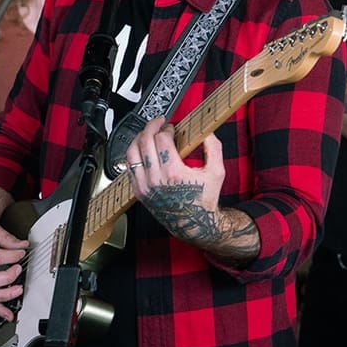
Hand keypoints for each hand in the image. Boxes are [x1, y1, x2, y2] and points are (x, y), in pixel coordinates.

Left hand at [127, 117, 226, 246]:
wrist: (194, 223)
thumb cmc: (204, 199)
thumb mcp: (217, 171)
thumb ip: (213, 148)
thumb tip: (206, 132)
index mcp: (174, 173)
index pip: (161, 139)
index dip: (166, 128)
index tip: (172, 128)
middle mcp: (156, 180)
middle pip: (144, 142)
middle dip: (151, 127)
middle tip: (158, 123)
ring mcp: (145, 186)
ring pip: (132, 153)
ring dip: (139, 138)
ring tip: (148, 133)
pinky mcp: (139, 192)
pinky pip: (129, 167)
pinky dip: (134, 154)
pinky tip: (142, 150)